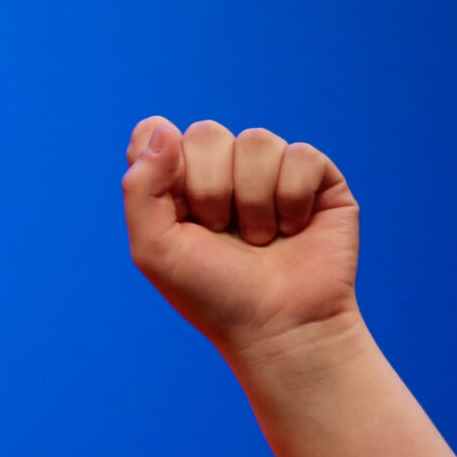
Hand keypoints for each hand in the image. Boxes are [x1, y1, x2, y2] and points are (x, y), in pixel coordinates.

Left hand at [123, 116, 358, 363]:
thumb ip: (140, 189)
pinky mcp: (316, 176)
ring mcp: (269, 170)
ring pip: (256, 140)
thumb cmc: (213, 295)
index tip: (177, 207)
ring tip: (258, 239)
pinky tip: (292, 229)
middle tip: (219, 232)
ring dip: (253, 202)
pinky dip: (291, 199)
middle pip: (206, 133)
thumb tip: (162, 129)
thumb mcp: (154, 250)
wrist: (277, 327)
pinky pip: (300, 155)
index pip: (155, 134)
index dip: (164, 164)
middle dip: (210, 191)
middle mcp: (222, 170)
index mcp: (176, 184)